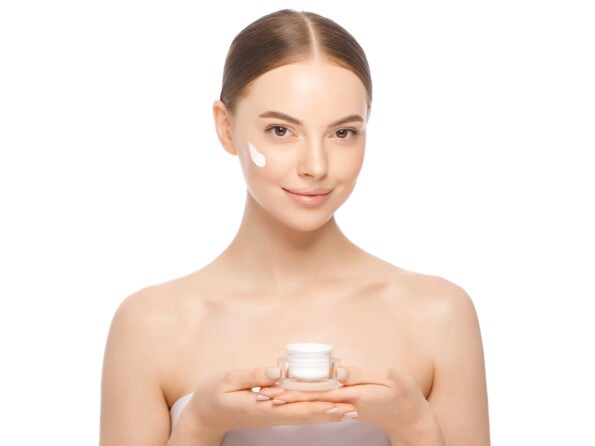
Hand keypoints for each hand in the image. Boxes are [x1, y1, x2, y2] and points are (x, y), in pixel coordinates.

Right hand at [177, 366, 357, 439]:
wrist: (203, 416)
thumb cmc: (213, 394)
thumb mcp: (229, 380)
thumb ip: (254, 376)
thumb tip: (278, 371)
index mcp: (261, 406)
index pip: (295, 407)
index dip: (318, 404)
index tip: (338, 401)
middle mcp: (271, 415)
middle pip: (306, 414)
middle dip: (331, 411)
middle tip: (355, 407)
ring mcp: (272, 417)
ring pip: (304, 417)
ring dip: (327, 414)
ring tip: (349, 410)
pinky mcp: (272, 414)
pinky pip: (297, 414)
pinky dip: (315, 412)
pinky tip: (327, 409)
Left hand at [256, 366, 443, 443]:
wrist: (412, 418)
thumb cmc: (404, 393)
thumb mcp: (388, 377)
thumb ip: (361, 375)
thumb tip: (336, 372)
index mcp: (354, 395)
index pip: (319, 392)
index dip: (296, 391)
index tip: (275, 389)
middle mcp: (345, 405)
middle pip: (310, 401)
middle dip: (285, 398)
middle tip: (262, 395)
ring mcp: (345, 408)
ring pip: (314, 405)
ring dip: (291, 402)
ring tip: (269, 398)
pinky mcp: (347, 408)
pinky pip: (322, 406)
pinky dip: (306, 404)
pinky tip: (293, 402)